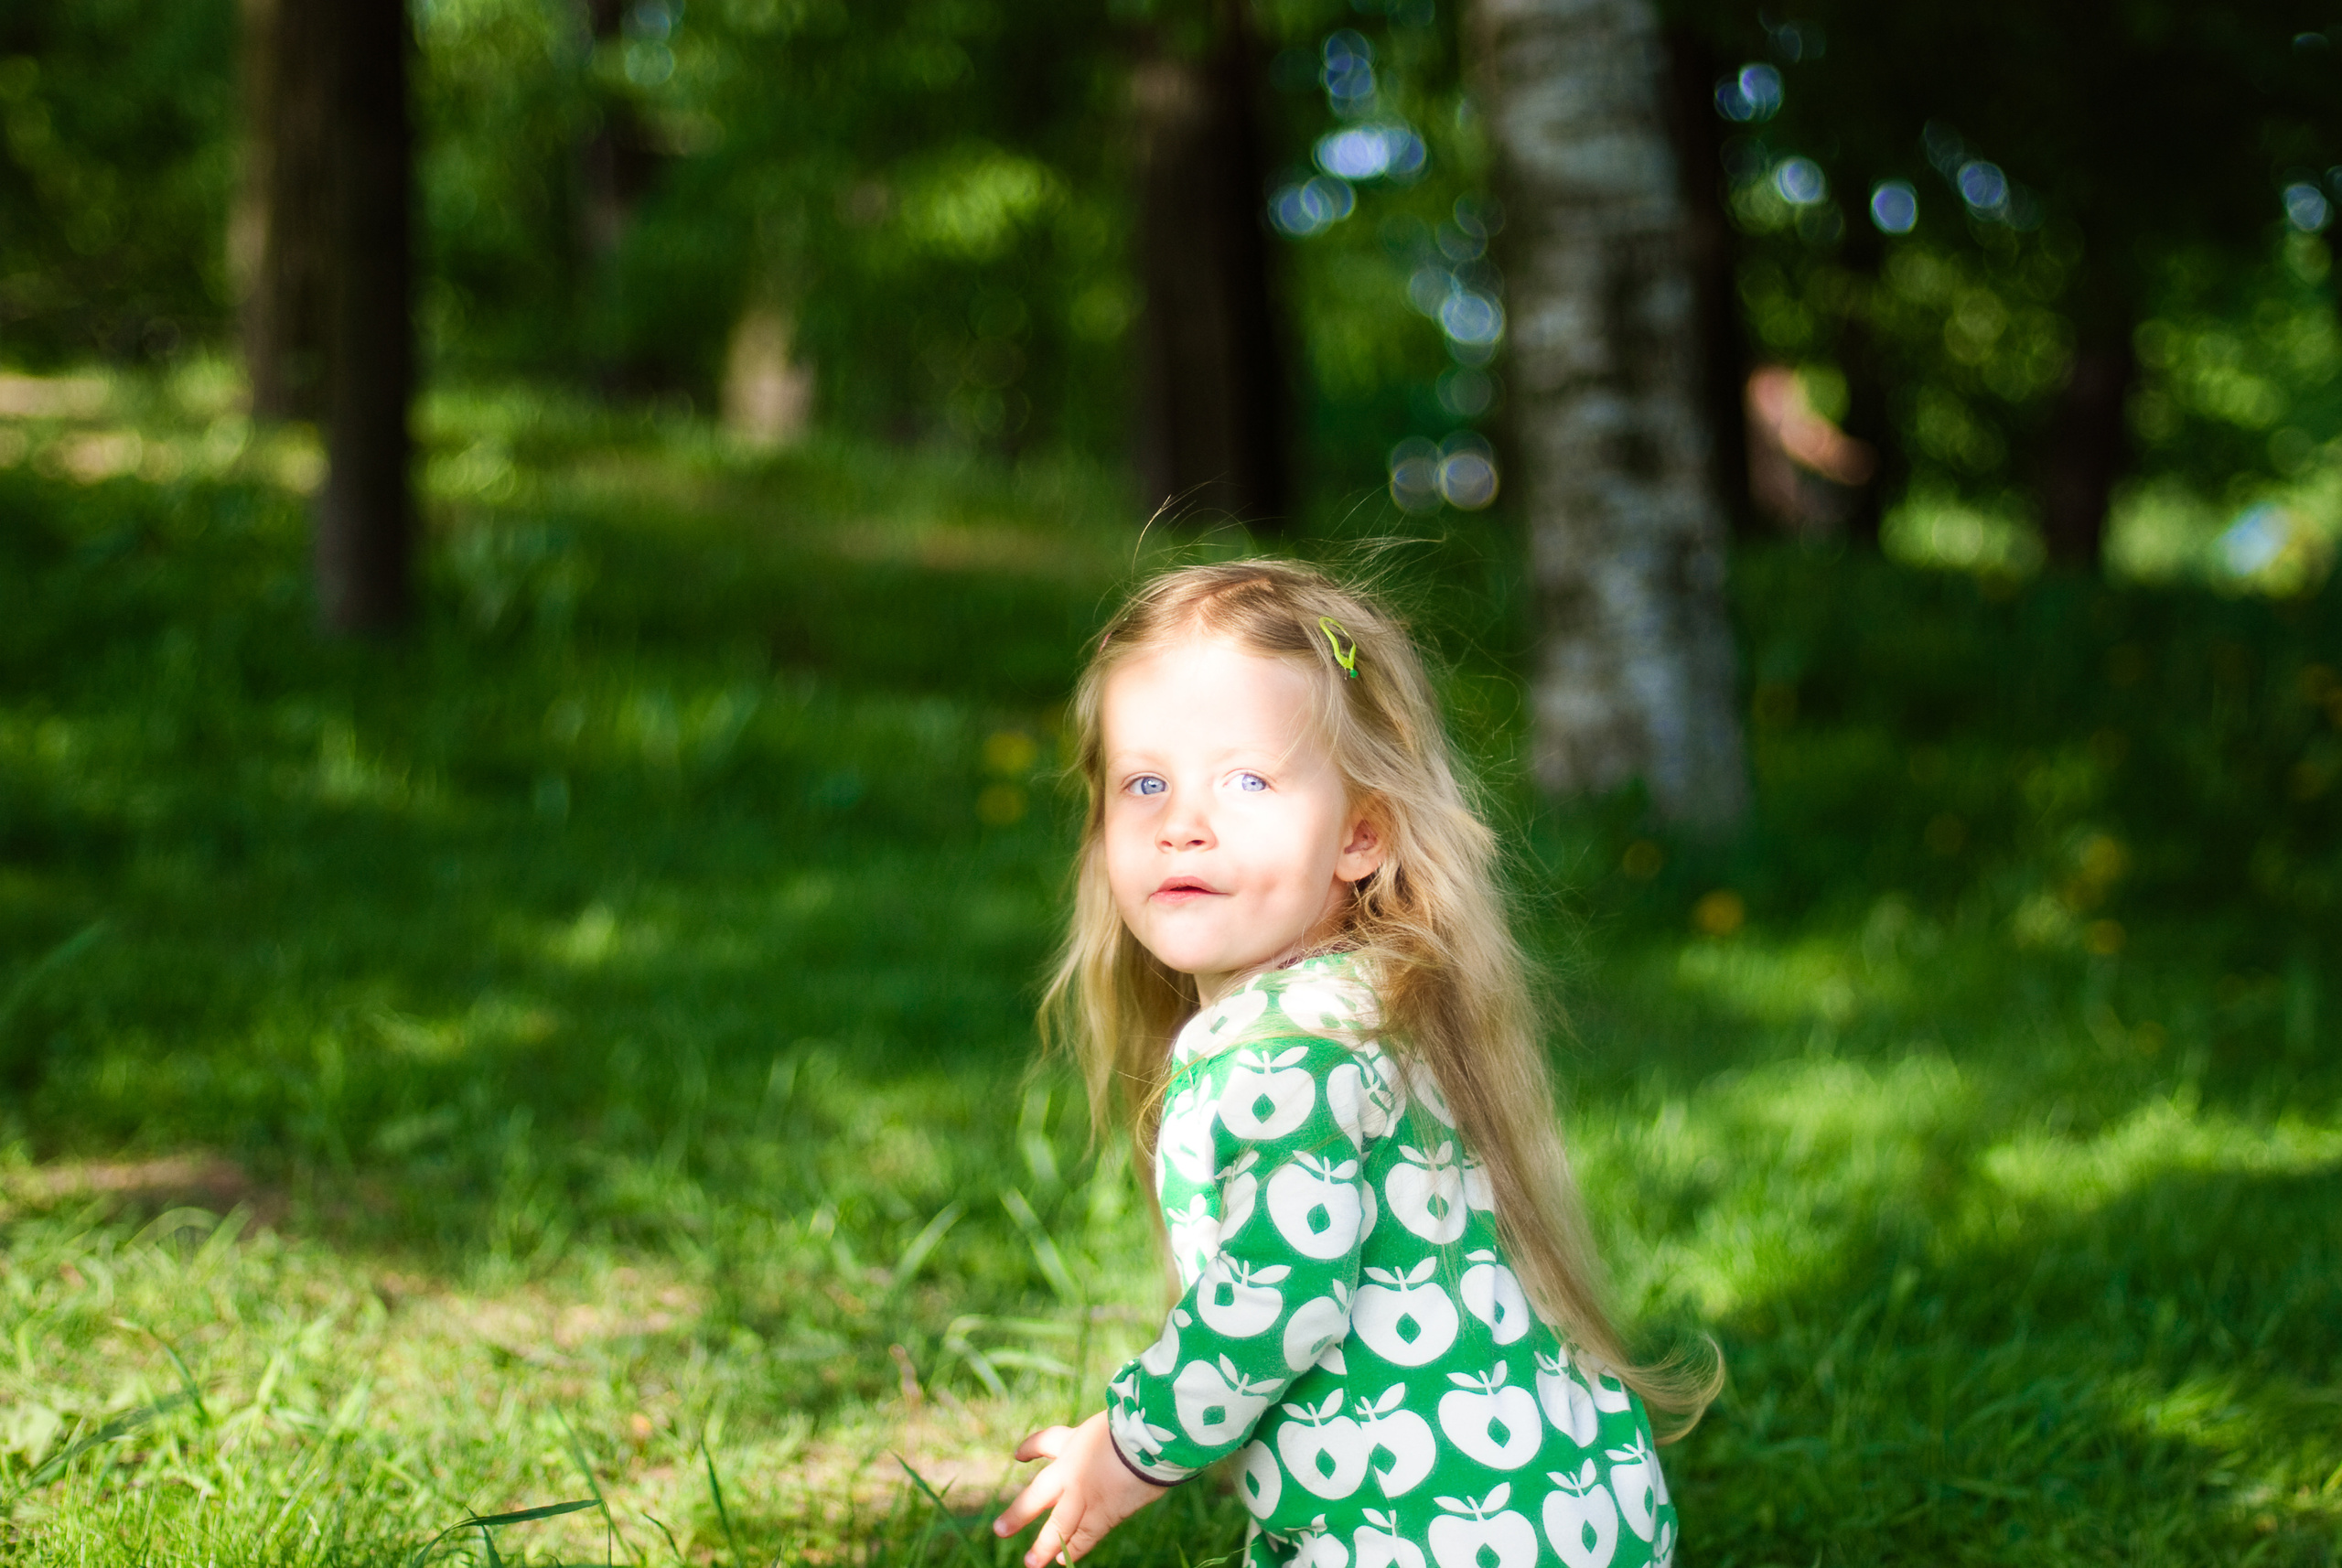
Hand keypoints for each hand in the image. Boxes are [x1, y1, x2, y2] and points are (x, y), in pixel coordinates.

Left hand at [991, 1410, 1166, 1566]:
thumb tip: (1123, 1449)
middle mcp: (1072, 1469)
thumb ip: (1111, 1439)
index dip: (1030, 1449)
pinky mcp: (1104, 1513)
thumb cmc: (1140, 1422)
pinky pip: (1085, 1536)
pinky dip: (1075, 1549)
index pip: (1046, 1442)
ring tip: (1031, 1563)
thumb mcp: (1115, 1424)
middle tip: (1000, 1530)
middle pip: (1038, 1494)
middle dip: (1019, 1513)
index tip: (1018, 1456)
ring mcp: (1085, 1494)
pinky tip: (1063, 1561)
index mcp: (1075, 1440)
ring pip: (1059, 1525)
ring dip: (1044, 1545)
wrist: (1149, 1438)